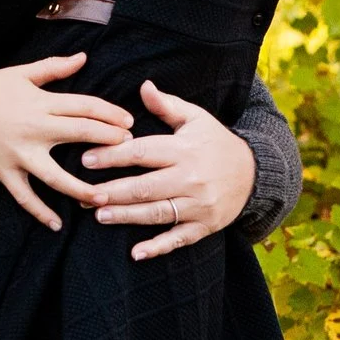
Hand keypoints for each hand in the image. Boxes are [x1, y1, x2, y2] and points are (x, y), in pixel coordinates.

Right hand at [0, 53, 133, 229]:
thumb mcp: (20, 74)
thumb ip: (54, 68)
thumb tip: (83, 58)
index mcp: (40, 102)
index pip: (85, 106)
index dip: (111, 114)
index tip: (130, 124)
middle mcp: (34, 128)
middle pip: (81, 134)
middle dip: (110, 142)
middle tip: (130, 152)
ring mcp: (19, 153)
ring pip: (56, 175)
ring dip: (82, 188)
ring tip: (103, 197)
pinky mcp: (3, 171)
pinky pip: (24, 196)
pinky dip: (40, 212)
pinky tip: (56, 224)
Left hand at [78, 81, 255, 258]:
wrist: (255, 172)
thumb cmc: (216, 142)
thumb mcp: (196, 119)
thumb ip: (167, 105)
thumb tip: (143, 86)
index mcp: (184, 150)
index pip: (143, 152)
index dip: (113, 156)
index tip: (85, 159)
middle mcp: (191, 178)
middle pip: (146, 186)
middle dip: (113, 191)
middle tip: (84, 194)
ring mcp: (198, 205)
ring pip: (157, 213)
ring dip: (127, 215)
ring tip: (99, 215)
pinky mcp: (205, 226)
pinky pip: (179, 238)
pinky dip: (158, 247)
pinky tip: (136, 253)